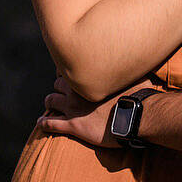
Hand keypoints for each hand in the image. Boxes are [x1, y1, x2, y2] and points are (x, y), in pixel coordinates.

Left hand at [37, 75, 158, 148]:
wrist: (136, 116)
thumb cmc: (138, 95)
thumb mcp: (137, 74)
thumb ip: (133, 67)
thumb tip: (142, 55)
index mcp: (88, 77)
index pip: (69, 69)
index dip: (68, 71)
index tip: (70, 73)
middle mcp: (76, 91)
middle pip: (57, 85)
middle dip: (58, 88)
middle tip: (61, 91)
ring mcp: (73, 109)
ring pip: (51, 102)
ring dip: (50, 103)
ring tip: (49, 105)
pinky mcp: (73, 126)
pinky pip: (51, 124)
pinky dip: (44, 123)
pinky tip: (39, 124)